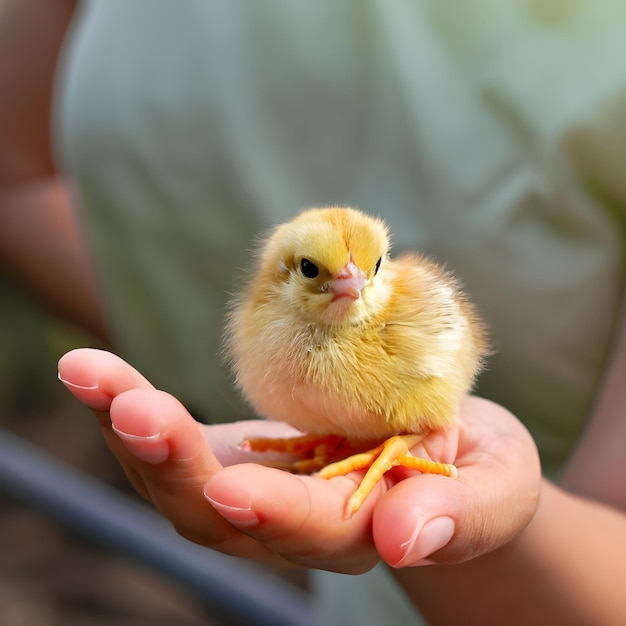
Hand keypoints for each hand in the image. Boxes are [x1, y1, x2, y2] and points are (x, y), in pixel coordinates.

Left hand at [58, 348, 540, 572]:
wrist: (444, 455)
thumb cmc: (478, 469)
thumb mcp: (494, 485)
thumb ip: (462, 516)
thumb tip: (404, 540)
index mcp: (362, 533)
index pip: (312, 534)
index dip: (275, 516)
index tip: (236, 490)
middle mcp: (294, 524)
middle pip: (221, 515)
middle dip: (173, 464)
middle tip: (130, 408)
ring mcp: (258, 489)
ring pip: (182, 482)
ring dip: (133, 430)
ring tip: (89, 374)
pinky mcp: (239, 455)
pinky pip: (178, 444)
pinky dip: (135, 411)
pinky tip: (100, 377)